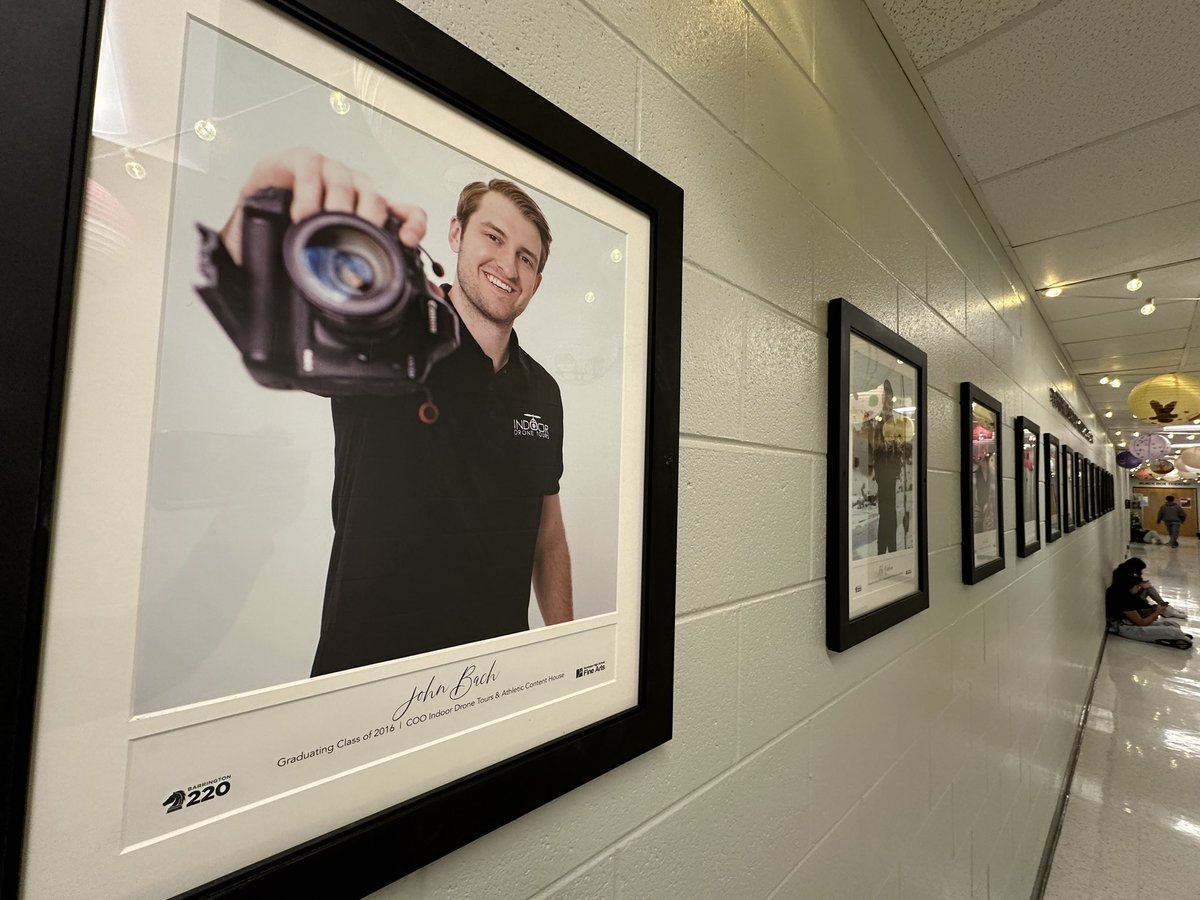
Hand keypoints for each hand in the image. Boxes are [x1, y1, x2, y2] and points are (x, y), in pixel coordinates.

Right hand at [219, 148, 428, 264]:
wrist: (249, 221)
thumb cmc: (288, 237)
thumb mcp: (322, 259)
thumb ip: (344, 276)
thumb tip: (368, 321)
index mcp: (365, 210)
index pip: (403, 211)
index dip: (412, 222)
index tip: (406, 241)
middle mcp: (351, 189)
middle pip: (374, 196)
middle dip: (367, 220)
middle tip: (354, 241)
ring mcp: (327, 172)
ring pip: (345, 181)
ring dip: (337, 206)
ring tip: (322, 227)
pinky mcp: (299, 161)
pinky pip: (310, 169)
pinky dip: (309, 192)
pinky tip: (302, 213)